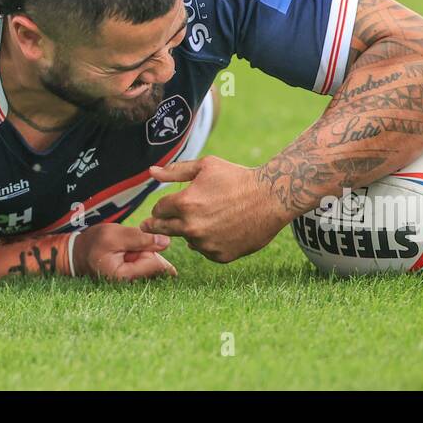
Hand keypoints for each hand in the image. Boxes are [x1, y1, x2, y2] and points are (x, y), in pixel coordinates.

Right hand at [72, 223, 177, 280]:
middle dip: (150, 252)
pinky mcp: (133, 280)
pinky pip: (147, 268)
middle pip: (157, 268)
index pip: (155, 265)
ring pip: (154, 267)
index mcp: (125, 278)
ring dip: (146, 254)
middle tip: (129, 247)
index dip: (153, 248)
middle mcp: (131, 286)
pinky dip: (142, 257)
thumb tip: (166, 242)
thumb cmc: (93, 243)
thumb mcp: (115, 235)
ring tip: (126, 250)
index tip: (142, 240)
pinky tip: (129, 254)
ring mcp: (133, 285)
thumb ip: (140, 238)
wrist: (78, 254)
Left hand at [139, 156, 287, 262]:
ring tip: (205, 220)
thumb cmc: (237, 178)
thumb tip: (151, 172)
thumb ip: (175, 171)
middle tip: (153, 225)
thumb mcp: (206, 166)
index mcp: (185, 204)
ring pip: (187, 240)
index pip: (157, 211)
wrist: (271, 198)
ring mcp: (206, 244)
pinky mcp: (220, 256)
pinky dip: (207, 242)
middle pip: (163, 230)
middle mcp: (192, 227)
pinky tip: (218, 230)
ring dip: (189, 232)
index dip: (160, 207)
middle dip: (159, 225)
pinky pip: (205, 250)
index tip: (163, 208)